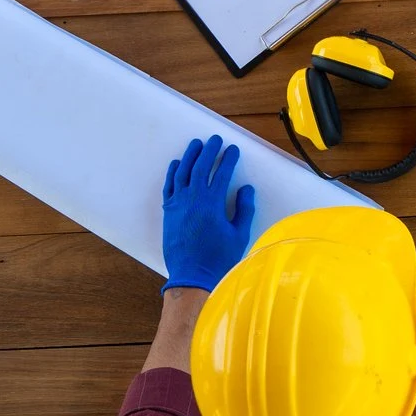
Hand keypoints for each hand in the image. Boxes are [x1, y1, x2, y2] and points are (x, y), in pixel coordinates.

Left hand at [161, 135, 254, 292]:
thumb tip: (246, 189)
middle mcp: (193, 199)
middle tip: (215, 139)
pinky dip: (173, 173)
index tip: (233, 150)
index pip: (222, 173)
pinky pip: (169, 186)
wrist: (191, 275)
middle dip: (209, 151)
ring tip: (196, 144)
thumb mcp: (239, 234)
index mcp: (212, 203)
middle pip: (201, 167)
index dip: (229, 159)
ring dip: (190, 156)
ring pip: (183, 173)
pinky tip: (177, 164)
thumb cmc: (218, 257)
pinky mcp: (169, 212)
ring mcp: (178, 204)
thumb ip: (243, 209)